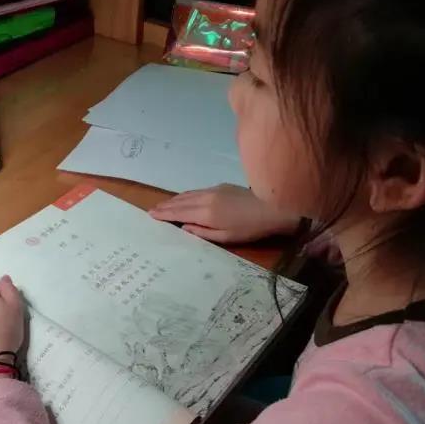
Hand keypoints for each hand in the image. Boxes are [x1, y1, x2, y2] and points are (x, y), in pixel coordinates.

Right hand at [149, 184, 300, 243]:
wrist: (273, 207)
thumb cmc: (250, 228)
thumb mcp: (226, 237)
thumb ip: (202, 232)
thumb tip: (183, 228)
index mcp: (206, 213)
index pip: (179, 212)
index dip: (164, 213)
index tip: (151, 214)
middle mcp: (206, 198)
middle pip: (181, 201)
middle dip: (166, 205)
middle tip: (152, 209)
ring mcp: (213, 190)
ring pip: (188, 194)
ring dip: (174, 199)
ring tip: (163, 204)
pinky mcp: (221, 186)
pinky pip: (197, 190)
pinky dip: (186, 195)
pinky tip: (184, 198)